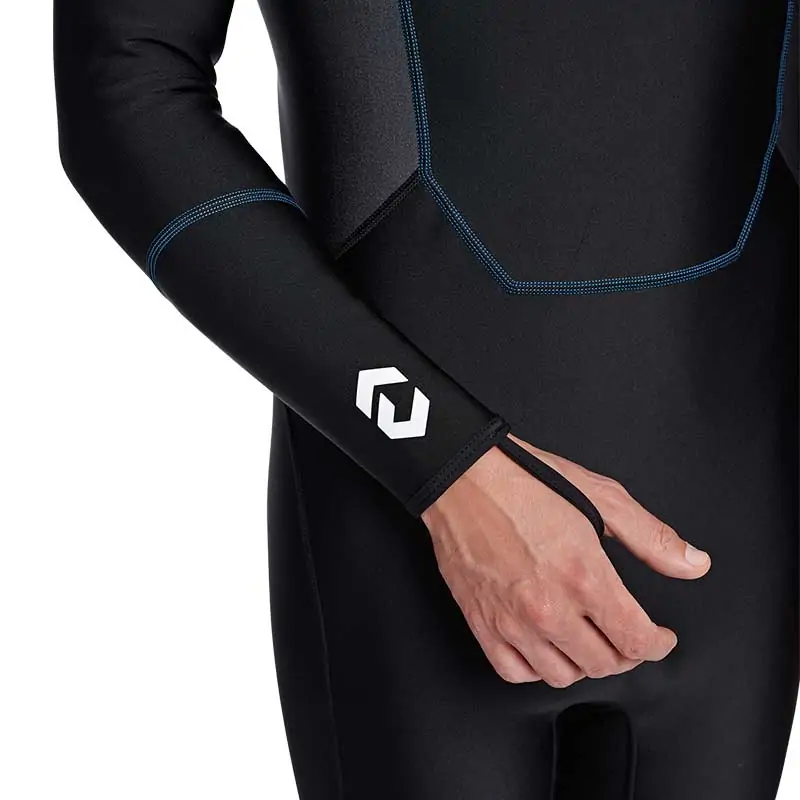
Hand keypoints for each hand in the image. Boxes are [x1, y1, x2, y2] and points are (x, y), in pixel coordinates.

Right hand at [422, 434, 710, 687]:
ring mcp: (512, 620)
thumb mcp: (600, 496)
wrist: (463, 477)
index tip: (659, 636)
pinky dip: (537, 668)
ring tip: (588, 642)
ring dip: (585, 664)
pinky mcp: (482, 623)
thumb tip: (693, 563)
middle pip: (604, 663)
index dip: (658, 644)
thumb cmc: (523, 479)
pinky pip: (516, 672)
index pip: (636, 640)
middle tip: (627, 636)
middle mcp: (549, 607)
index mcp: (584, 575)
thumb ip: (651, 537)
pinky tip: (546, 647)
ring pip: (563, 675)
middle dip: (627, 653)